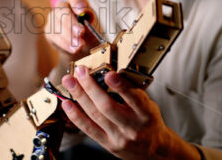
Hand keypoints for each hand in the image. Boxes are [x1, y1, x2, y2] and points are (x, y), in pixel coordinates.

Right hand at [45, 0, 100, 56]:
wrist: (84, 48)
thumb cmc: (91, 32)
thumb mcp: (95, 24)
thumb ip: (90, 17)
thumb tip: (84, 12)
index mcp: (76, 0)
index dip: (76, 0)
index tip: (81, 11)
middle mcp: (62, 6)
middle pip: (61, 8)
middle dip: (71, 22)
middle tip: (81, 33)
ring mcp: (53, 18)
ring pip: (56, 23)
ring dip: (69, 36)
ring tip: (80, 45)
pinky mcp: (49, 31)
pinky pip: (53, 36)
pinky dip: (64, 43)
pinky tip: (73, 49)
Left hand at [61, 65, 200, 159]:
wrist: (154, 150)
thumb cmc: (149, 123)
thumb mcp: (149, 106)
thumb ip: (133, 92)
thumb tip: (111, 72)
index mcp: (146, 114)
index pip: (134, 98)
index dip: (120, 86)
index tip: (109, 74)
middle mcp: (132, 127)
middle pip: (107, 106)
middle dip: (91, 86)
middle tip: (80, 72)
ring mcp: (118, 137)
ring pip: (95, 115)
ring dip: (79, 96)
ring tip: (69, 82)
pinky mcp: (108, 144)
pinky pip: (88, 129)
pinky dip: (75, 115)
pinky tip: (67, 103)